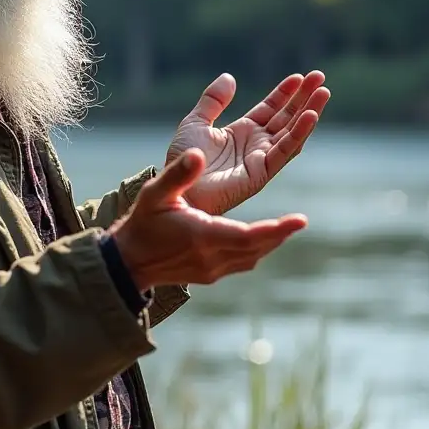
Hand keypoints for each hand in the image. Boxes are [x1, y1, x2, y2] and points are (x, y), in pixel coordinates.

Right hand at [108, 149, 306, 291]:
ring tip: (287, 225)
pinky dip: (257, 247)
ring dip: (271, 241)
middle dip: (280, 232)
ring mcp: (213, 270)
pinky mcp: (212, 275)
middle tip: (300, 221)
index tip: (300, 220)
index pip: (247, 235)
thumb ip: (178, 174)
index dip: (276, 228)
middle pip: (257, 247)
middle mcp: (211, 258)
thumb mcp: (155, 193)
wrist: (128, 261)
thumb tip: (197, 153)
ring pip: (253, 257)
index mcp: (201, 236)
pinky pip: (244, 262)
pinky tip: (262, 235)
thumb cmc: (143, 223)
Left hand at [166, 71, 329, 215]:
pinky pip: (285, 151)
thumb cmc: (184, 159)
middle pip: (287, 117)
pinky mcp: (262, 172)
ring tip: (323, 92)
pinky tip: (310, 116)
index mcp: (243, 131)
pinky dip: (299, 134)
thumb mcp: (196, 122)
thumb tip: (229, 77)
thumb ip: (213, 101)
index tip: (300, 76)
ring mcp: (262, 158)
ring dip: (309, 112)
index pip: (271, 108)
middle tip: (320, 77)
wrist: (179, 185)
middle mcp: (257, 144)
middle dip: (303, 97)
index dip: (286, 93)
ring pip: (292, 132)